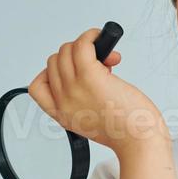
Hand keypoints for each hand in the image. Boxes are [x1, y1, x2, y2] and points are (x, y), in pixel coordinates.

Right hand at [28, 27, 168, 155]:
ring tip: (105, 57)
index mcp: (62, 114)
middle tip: (97, 64)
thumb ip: (86, 100)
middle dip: (73, 57)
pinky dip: (90, 36)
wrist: (139, 141)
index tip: (71, 73)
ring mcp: (74, 89)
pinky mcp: (90, 77)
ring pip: (66, 51)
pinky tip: (101, 38)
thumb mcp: (94, 121)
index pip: (37, 87)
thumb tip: (98, 71)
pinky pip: (82, 45)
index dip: (51, 74)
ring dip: (84, 44)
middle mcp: (64, 101)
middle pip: (54, 62)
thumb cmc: (128, 131)